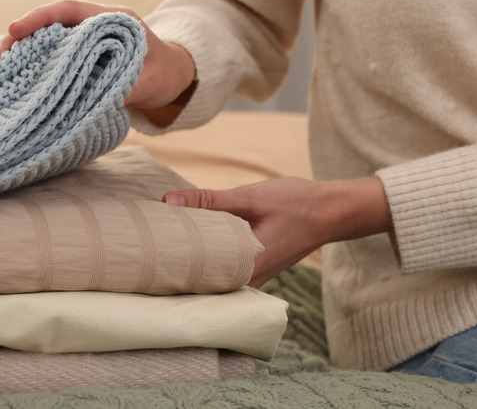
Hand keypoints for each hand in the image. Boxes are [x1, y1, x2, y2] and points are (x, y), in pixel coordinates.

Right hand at [0, 0, 195, 115]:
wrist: (173, 75)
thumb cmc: (163, 74)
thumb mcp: (149, 83)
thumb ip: (123, 88)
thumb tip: (92, 101)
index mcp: (112, 20)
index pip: (70, 10)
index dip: (40, 17)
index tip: (15, 28)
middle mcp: (93, 25)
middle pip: (48, 26)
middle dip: (16, 41)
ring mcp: (83, 40)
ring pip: (44, 42)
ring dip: (17, 56)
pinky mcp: (77, 57)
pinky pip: (49, 58)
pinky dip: (29, 67)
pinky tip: (7, 80)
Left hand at [163, 176, 391, 287]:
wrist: (333, 210)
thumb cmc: (296, 203)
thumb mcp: (250, 197)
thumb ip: (209, 201)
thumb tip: (168, 201)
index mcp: (246, 267)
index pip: (197, 278)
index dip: (168, 271)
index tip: (143, 260)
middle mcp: (249, 279)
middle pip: (201, 279)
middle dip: (175, 267)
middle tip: (143, 254)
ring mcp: (253, 276)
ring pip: (212, 274)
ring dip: (191, 261)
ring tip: (161, 248)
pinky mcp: (256, 267)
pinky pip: (224, 268)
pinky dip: (208, 257)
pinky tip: (191, 244)